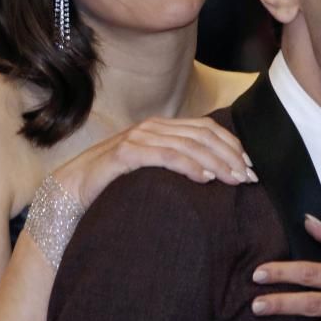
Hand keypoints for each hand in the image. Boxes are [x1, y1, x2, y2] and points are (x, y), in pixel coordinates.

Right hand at [58, 116, 256, 207]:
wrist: (69, 193)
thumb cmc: (112, 186)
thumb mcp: (150, 172)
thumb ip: (175, 165)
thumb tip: (213, 174)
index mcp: (161, 128)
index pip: (206, 129)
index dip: (232, 145)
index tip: (250, 167)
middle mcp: (151, 128)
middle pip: (202, 134)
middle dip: (230, 155)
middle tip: (248, 178)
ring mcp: (137, 137)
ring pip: (188, 144)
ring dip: (216, 162)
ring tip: (234, 180)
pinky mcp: (124, 153)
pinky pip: (164, 156)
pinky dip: (188, 166)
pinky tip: (205, 179)